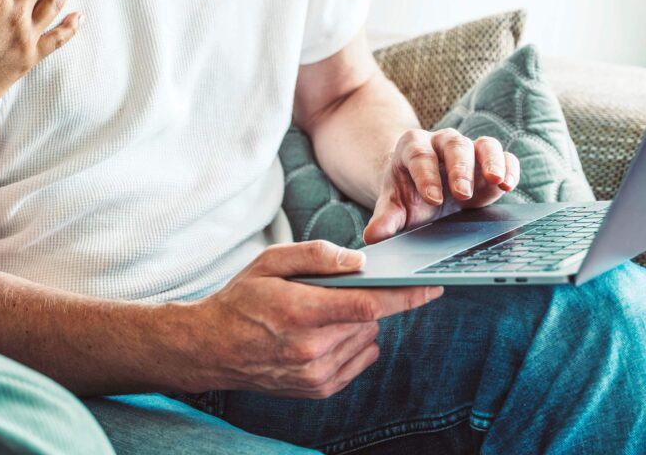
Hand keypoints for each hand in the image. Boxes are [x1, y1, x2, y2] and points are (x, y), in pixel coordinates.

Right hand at [179, 241, 441, 397]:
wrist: (212, 349)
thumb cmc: (242, 298)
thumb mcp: (272, 261)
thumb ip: (317, 255)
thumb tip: (361, 261)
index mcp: (301, 313)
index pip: (369, 305)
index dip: (406, 296)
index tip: (433, 286)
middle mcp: (312, 349)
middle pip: (371, 320)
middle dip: (368, 300)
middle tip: (340, 289)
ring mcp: (316, 374)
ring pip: (367, 339)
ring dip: (359, 322)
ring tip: (323, 312)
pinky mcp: (318, 388)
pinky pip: (360, 360)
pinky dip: (354, 342)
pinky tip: (326, 331)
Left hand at [363, 129, 519, 243]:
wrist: (423, 188)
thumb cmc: (407, 195)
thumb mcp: (394, 206)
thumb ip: (385, 219)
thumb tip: (372, 237)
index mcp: (413, 148)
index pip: (420, 156)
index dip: (426, 176)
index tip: (431, 199)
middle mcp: (442, 143)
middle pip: (454, 146)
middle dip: (459, 169)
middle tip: (461, 193)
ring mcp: (469, 150)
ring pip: (483, 145)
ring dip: (491, 161)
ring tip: (496, 181)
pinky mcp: (489, 162)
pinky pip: (503, 156)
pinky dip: (509, 168)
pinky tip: (509, 185)